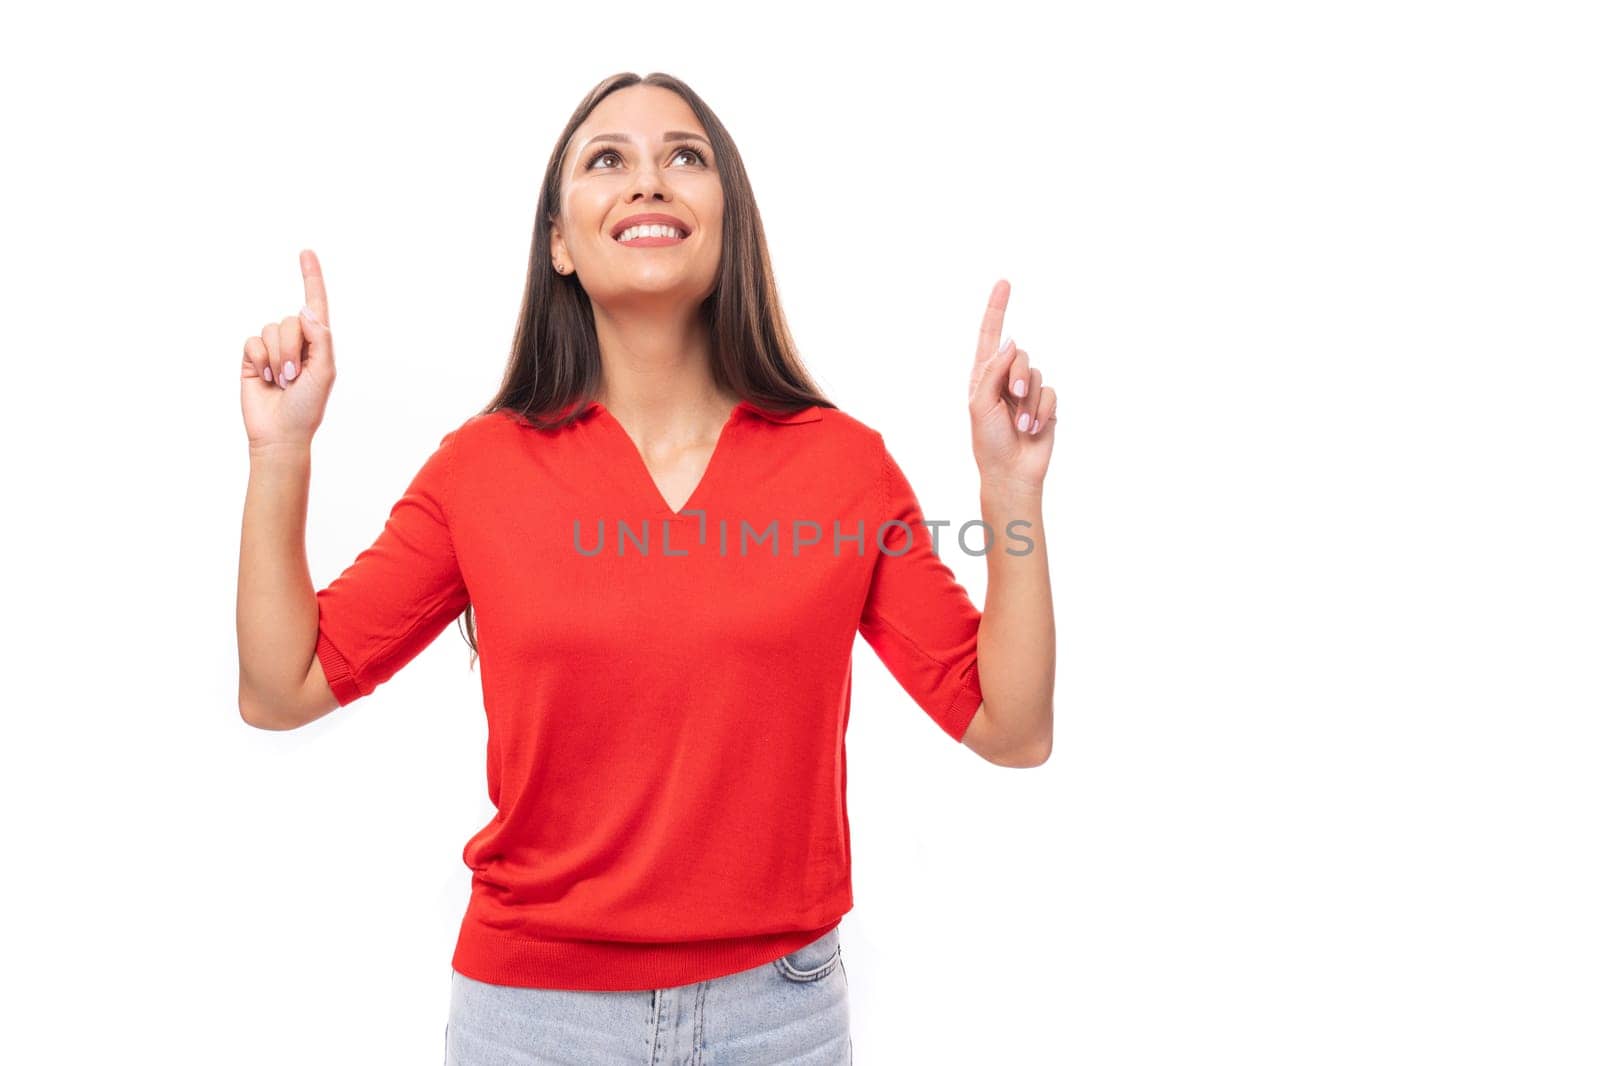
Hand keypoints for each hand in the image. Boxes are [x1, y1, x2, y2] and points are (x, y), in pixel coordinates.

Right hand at [240, 249, 337, 450]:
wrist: (280, 433)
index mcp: (318, 343)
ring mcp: (272, 348)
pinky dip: (259, 360)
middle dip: (293, 349)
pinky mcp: (251, 356)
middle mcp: (296, 340)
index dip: (311, 278)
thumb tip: (306, 309)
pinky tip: (264, 379)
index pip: (315, 304)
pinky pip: (252, 341)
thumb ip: (321, 339)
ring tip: (281, 381)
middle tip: (294, 377)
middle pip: (291, 320)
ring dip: (277, 358)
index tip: (306, 252)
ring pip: (271, 330)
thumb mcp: (324, 372)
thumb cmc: (307, 407)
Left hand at [968, 279, 1056, 493]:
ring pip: (1038, 374)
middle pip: (1019, 354)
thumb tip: (1011, 341)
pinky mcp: (1045, 405)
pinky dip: (1043, 411)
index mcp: (983, 376)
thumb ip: (993, 370)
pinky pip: (1051, 393)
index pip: (990, 335)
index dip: (996, 309)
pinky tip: (1034, 429)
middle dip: (1019, 374)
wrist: (1010, 472)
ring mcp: (1026, 392)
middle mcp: (1005, 379)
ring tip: (1021, 425)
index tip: (1003, 283)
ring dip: (1030, 402)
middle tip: (1013, 396)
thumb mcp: (980, 404)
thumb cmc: (988, 442)